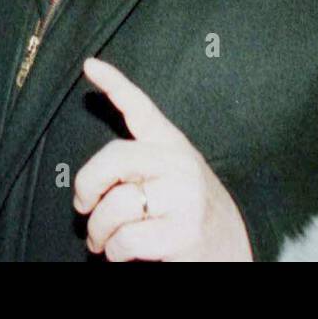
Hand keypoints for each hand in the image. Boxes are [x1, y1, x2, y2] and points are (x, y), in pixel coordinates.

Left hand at [73, 58, 250, 261]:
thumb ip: (141, 167)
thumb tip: (92, 184)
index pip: (141, 108)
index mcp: (173, 145)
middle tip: (83, 206)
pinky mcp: (182, 232)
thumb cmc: (192, 213)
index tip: (90, 65)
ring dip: (98, 231)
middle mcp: (179, 164)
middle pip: (114, 159)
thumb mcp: (173, 176)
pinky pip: (125, 238)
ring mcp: (183, 197)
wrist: (234, 250)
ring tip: (102, 240)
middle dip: (87, 186)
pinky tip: (121, 253)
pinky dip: (114, 251)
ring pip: (115, 206)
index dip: (114, 84)